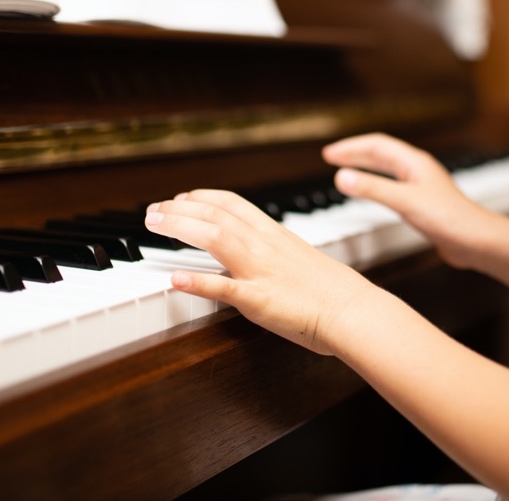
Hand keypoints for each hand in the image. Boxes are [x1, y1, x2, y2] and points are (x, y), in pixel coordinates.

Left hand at [144, 189, 378, 354]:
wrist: (354, 311)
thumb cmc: (335, 292)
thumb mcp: (301, 259)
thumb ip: (275, 253)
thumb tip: (257, 255)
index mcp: (275, 234)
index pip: (232, 203)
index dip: (202, 196)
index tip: (182, 197)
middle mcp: (264, 245)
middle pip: (215, 214)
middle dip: (179, 207)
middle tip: (153, 210)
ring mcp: (259, 271)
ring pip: (214, 236)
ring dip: (179, 226)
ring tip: (154, 223)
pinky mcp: (258, 299)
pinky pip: (223, 288)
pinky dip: (197, 281)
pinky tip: (174, 278)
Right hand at [321, 133, 490, 269]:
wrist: (476, 241)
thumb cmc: (448, 219)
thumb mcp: (404, 202)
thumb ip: (373, 189)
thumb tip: (341, 177)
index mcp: (414, 163)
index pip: (377, 145)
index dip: (352, 147)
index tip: (330, 154)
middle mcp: (418, 170)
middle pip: (382, 154)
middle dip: (356, 154)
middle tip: (333, 157)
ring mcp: (422, 186)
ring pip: (388, 169)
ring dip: (366, 167)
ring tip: (348, 170)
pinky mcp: (425, 203)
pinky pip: (394, 185)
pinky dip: (378, 184)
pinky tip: (376, 194)